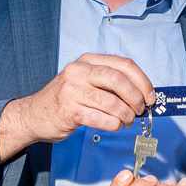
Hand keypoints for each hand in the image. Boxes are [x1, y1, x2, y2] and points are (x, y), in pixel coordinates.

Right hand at [11, 54, 153, 144]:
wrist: (34, 115)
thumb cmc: (65, 99)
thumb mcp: (85, 81)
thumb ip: (109, 82)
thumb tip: (143, 93)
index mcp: (88, 60)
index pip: (124, 64)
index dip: (143, 81)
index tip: (151, 96)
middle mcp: (79, 71)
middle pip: (119, 80)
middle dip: (136, 98)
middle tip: (140, 110)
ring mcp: (72, 91)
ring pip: (112, 102)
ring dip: (126, 115)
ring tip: (127, 120)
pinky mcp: (69, 111)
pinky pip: (102, 118)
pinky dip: (114, 124)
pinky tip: (115, 126)